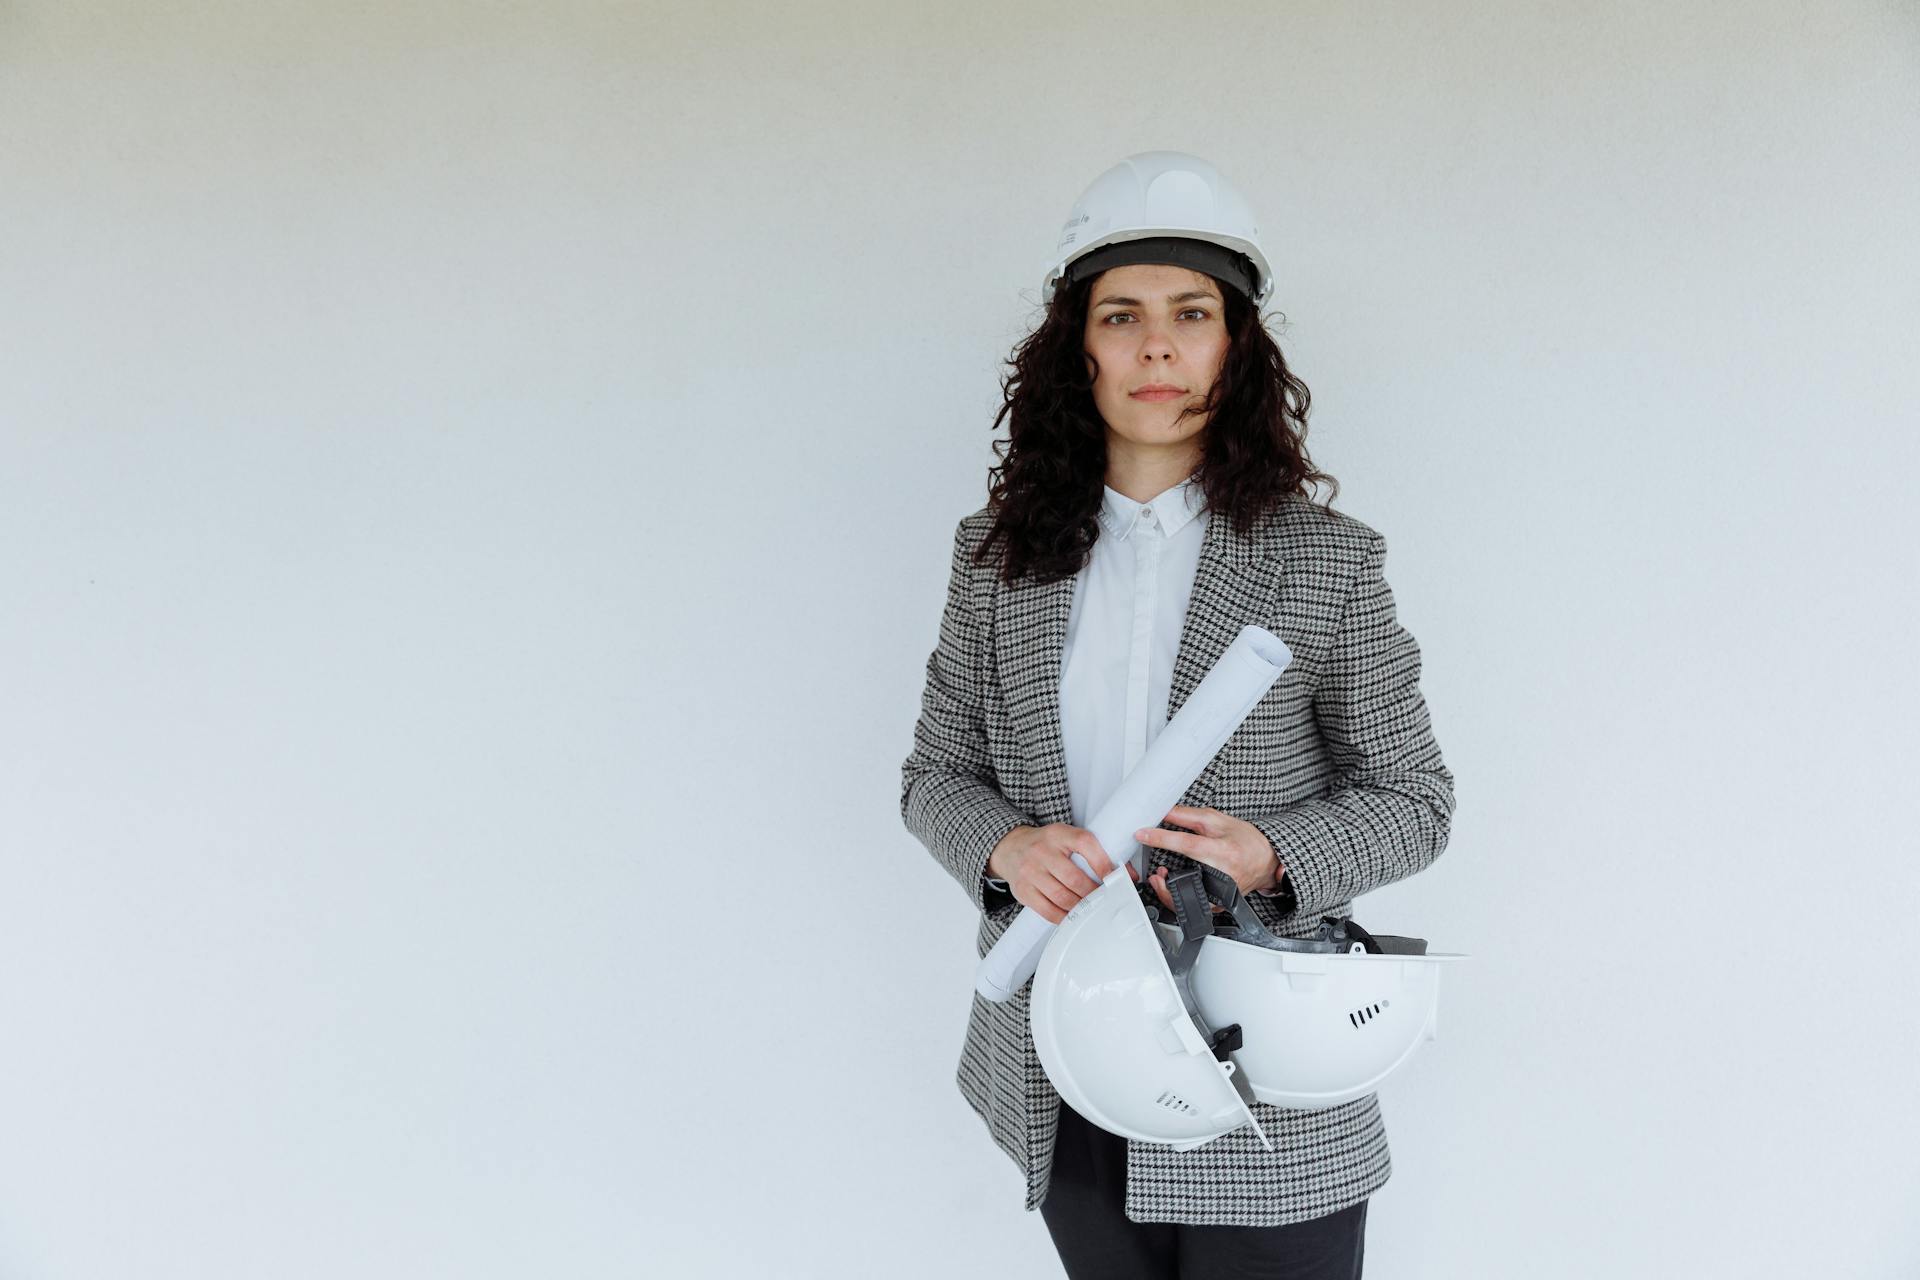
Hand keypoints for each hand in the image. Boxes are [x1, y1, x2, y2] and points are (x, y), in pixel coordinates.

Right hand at [988, 824, 1137, 924]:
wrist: (1011, 849)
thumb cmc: (1046, 845)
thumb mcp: (1066, 838)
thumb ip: (1094, 852)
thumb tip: (1128, 873)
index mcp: (1058, 834)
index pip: (1085, 845)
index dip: (1103, 864)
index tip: (1117, 878)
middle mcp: (1042, 851)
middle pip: (1074, 878)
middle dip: (1094, 893)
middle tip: (1107, 899)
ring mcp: (1030, 871)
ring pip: (1062, 897)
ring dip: (1082, 907)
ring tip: (1092, 908)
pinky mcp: (1023, 890)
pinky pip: (1048, 910)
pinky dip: (1065, 917)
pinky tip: (1073, 915)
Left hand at [1135, 804, 1280, 913]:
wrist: (1266, 860)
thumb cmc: (1245, 840)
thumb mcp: (1217, 821)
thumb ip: (1188, 816)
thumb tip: (1163, 811)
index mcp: (1223, 850)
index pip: (1188, 844)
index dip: (1162, 839)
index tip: (1142, 834)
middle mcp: (1223, 875)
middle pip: (1186, 880)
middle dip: (1163, 880)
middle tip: (1155, 871)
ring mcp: (1222, 894)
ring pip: (1188, 900)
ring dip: (1167, 893)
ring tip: (1161, 879)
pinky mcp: (1219, 904)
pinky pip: (1194, 906)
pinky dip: (1178, 900)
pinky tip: (1172, 889)